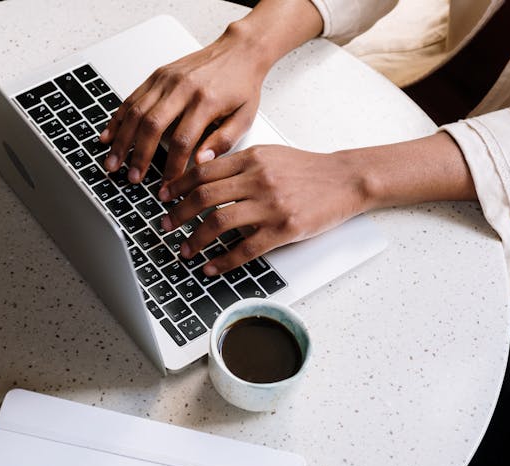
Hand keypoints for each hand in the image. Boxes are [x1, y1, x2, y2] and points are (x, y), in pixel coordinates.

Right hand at [99, 23, 267, 184]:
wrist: (239, 51)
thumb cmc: (242, 85)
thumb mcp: (244, 117)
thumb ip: (224, 142)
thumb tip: (201, 163)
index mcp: (206, 101)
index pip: (183, 141)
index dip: (172, 167)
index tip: (167, 185)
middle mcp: (183, 88)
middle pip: (152, 126)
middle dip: (138, 156)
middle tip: (132, 178)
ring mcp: (167, 80)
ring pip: (136, 112)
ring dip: (121, 140)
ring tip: (113, 163)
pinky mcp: (157, 75)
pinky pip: (132, 98)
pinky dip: (117, 119)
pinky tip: (109, 136)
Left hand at [159, 145, 372, 274]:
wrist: (345, 179)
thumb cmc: (308, 169)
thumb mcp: (271, 155)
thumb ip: (239, 163)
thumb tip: (203, 175)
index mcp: (252, 158)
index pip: (203, 171)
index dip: (178, 185)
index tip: (163, 196)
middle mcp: (258, 179)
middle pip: (204, 196)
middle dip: (178, 213)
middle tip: (165, 225)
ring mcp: (271, 205)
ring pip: (219, 222)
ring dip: (195, 239)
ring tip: (184, 249)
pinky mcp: (284, 229)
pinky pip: (245, 249)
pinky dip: (223, 261)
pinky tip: (211, 266)